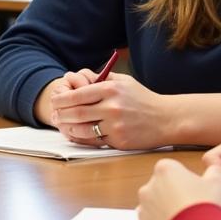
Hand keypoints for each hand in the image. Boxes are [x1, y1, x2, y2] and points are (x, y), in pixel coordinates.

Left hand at [40, 72, 165, 148]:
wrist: (166, 118)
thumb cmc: (143, 99)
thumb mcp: (124, 82)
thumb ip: (102, 80)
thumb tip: (77, 78)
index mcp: (111, 89)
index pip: (78, 94)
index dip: (62, 99)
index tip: (54, 100)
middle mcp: (112, 107)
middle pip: (77, 112)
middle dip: (61, 114)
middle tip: (54, 114)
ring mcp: (115, 125)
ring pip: (82, 129)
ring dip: (68, 128)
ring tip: (62, 125)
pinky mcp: (119, 140)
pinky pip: (94, 140)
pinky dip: (82, 138)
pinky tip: (76, 134)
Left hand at [137, 159, 220, 219]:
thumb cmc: (206, 207)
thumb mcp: (217, 182)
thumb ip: (214, 168)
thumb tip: (214, 163)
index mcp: (164, 170)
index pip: (173, 170)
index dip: (187, 180)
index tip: (196, 190)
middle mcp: (148, 187)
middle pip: (162, 188)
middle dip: (174, 195)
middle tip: (193, 207)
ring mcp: (143, 208)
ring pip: (155, 207)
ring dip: (166, 212)